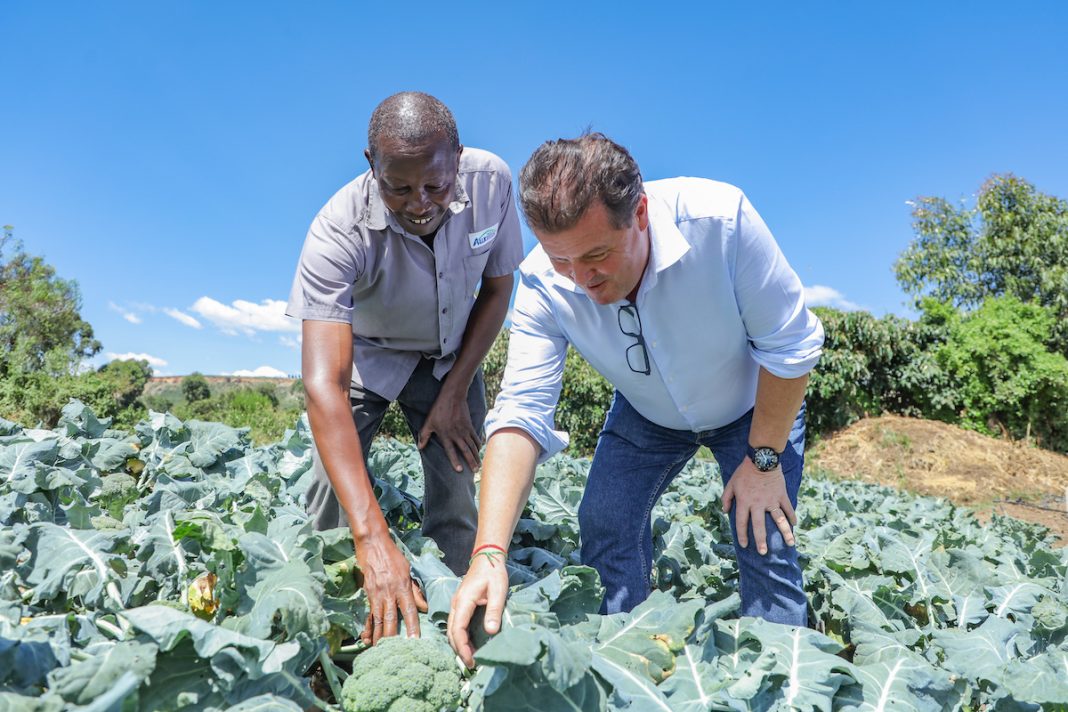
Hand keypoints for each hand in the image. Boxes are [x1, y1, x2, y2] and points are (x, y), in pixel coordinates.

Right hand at [354, 531, 427, 643]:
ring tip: (380, 651)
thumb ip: (416, 590)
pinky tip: (367, 638)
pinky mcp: (367, 594)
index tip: (414, 641)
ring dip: (379, 636)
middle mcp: (389, 592)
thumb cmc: (393, 556)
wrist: (372, 543)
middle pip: (391, 619)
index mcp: (402, 586)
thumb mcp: (408, 570)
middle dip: (392, 638)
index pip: (409, 610)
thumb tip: (425, 607)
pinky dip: (368, 627)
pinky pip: (369, 614)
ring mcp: (376, 594)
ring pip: (378, 619)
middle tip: (394, 653)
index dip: (412, 627)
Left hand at [418, 384, 481, 472]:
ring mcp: (464, 430)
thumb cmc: (439, 410)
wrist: (452, 397)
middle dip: (471, 461)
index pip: (451, 451)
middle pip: (465, 451)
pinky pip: (475, 437)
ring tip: (479, 464)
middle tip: (475, 471)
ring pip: (472, 446)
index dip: (455, 461)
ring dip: (476, 456)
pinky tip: (479, 450)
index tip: (460, 470)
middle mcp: (456, 435)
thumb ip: (424, 435)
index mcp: (446, 435)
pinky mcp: (470, 426)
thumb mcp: (428, 422)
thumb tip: (419, 447)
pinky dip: (478, 444)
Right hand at [447, 550, 509, 667]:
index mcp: (463, 601)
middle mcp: (456, 604)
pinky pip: (456, 625)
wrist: (487, 557)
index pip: (457, 629)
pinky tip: (469, 644)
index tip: (472, 660)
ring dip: (458, 644)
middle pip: (451, 632)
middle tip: (472, 664)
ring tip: (471, 657)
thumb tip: (491, 632)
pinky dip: (460, 637)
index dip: (463, 647)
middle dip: (459, 649)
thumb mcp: (498, 591)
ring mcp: (456, 604)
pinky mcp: (460, 605)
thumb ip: (494, 610)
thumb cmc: (494, 573)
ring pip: (451, 629)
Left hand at [721, 458, 796, 555]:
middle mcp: (758, 504)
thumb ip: (726, 498)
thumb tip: (725, 511)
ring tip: (790, 544)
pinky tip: (794, 525)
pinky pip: (788, 508)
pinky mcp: (781, 495)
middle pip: (759, 526)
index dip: (742, 535)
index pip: (741, 522)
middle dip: (761, 540)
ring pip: (779, 520)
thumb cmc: (744, 471)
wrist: (762, 459)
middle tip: (764, 553)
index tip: (745, 545)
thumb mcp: (731, 483)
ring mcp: (772, 500)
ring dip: (785, 532)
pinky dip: (792, 516)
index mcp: (744, 502)